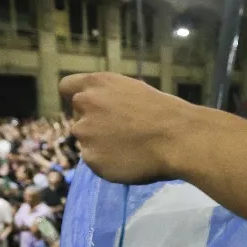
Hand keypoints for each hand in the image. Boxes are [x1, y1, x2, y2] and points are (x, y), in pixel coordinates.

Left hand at [60, 72, 195, 183]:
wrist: (179, 139)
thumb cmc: (166, 113)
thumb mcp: (134, 91)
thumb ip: (109, 98)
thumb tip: (103, 111)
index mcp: (98, 83)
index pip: (67, 87)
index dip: (77, 98)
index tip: (89, 109)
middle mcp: (86, 104)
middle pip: (78, 118)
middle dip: (94, 124)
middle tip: (120, 133)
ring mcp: (86, 133)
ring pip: (86, 141)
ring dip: (100, 145)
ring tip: (128, 148)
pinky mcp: (91, 158)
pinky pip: (95, 161)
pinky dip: (108, 163)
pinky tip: (129, 160)